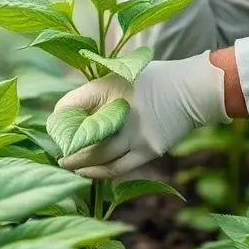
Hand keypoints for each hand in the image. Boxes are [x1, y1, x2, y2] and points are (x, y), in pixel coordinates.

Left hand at [54, 51, 229, 179]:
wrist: (192, 90)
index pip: (71, 103)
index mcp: (109, 86)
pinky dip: (102, 173)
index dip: (59, 118)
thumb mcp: (121, 75)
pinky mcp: (149, 149)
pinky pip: (119, 168)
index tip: (55, 129)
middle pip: (82, 138)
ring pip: (99, 159)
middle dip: (68, 151)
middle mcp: (120, 110)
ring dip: (82, 166)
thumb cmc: (152, 81)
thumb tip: (67, 115)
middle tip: (60, 157)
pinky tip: (93, 173)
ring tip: (72, 168)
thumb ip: (96, 93)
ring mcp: (135, 133)